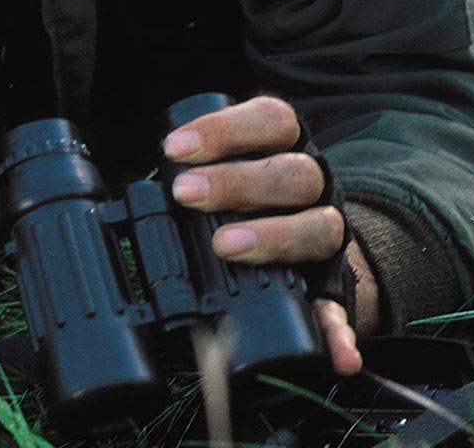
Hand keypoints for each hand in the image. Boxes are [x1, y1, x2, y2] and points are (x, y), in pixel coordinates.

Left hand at [163, 94, 381, 375]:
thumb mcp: (226, 167)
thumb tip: (131, 191)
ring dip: (273, 236)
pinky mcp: (335, 285)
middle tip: (185, 193)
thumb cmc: (247, 196)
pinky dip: (338, 330)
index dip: (225, 129)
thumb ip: (194, 171)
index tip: (174, 148)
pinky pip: (342, 307)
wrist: (310, 242)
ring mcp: (328, 233)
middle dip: (237, 182)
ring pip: (320, 226)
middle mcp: (314, 186)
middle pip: (292, 174)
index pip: (271, 120)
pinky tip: (338, 352)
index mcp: (286, 148)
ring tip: (226, 247)